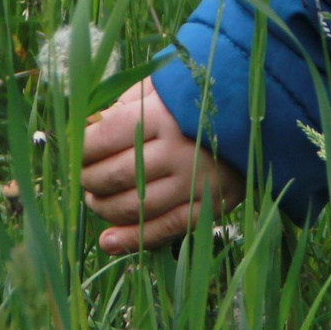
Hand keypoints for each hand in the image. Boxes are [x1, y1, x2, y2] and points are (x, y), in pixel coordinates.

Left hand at [80, 77, 243, 253]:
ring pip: (134, 207)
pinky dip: (132, 240)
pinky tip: (108, 242)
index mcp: (161, 115)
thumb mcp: (159, 87)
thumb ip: (121, 104)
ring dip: (104, 209)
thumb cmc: (196, 97)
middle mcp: (178, 151)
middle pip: (115, 176)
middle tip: (83, 177)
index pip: (103, 139)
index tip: (74, 151)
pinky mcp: (210, 207)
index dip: (80, 149)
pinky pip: (164, 230)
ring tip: (95, 199)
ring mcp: (195, 183)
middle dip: (88, 180)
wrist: (256, 117)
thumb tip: (84, 126)